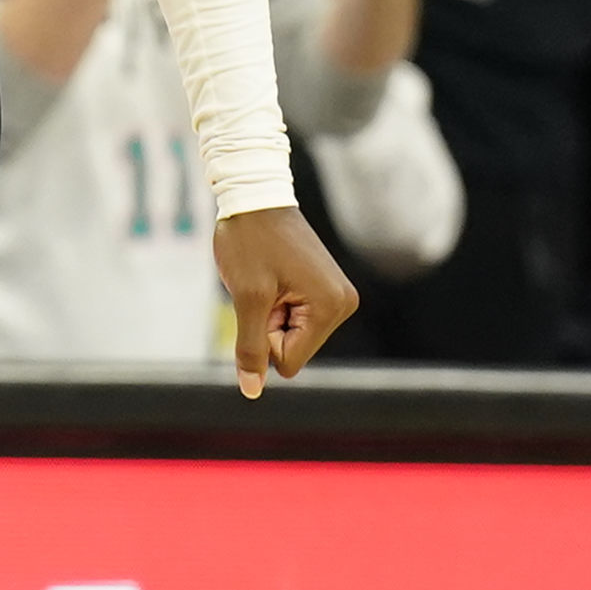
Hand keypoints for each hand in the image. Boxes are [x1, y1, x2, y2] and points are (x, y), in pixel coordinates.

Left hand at [212, 201, 359, 394]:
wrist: (254, 197)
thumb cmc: (250, 243)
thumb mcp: (247, 299)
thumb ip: (251, 348)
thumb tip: (253, 391)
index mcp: (332, 307)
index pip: (289, 362)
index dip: (263, 336)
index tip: (261, 297)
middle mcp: (344, 303)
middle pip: (294, 350)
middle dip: (268, 326)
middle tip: (263, 286)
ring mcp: (337, 295)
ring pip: (292, 336)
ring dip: (271, 314)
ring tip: (268, 278)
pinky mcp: (326, 288)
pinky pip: (296, 319)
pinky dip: (277, 304)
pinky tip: (274, 276)